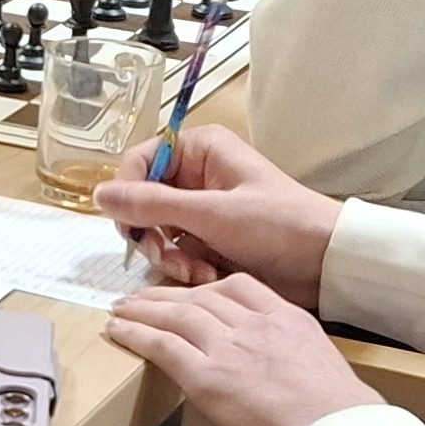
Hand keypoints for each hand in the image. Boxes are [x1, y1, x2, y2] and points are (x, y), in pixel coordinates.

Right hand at [92, 120, 340, 303]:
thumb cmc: (279, 225)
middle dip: (153, 234)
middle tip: (167, 255)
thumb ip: (152, 203)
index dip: (129, 194)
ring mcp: (201, 209)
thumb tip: (100, 194)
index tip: (132, 225)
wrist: (324, 263)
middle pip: (142, 201)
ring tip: (199, 271)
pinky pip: (176, 252)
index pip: (138, 161)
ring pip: (156, 231)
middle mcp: (195, 175)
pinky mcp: (208, 238)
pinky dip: (186, 267)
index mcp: (199, 150)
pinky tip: (209, 275)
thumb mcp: (212, 213)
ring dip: (170, 256)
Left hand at [108, 276, 384, 425]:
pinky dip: (136, 335)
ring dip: (143, 309)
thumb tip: (275, 372)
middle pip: (201, 296)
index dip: (207, 287)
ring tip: (121, 310)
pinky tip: (118, 331)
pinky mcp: (207, 378)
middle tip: (142, 297)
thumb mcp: (322, 368)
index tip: (191, 292)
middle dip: (166, 295)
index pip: (240, 286)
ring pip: (176, 314)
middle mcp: (256, 325)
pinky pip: (162, 345)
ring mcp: (229, 348)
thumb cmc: (341, 421)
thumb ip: (291, 357)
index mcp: (288, 319)